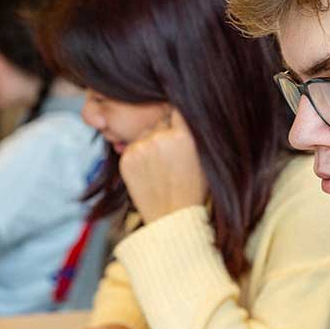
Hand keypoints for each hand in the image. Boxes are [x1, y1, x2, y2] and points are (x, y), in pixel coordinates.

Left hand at [119, 109, 206, 223]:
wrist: (171, 217)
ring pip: (145, 134)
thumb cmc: (191, 190)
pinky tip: (149, 172)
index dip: (177, 118)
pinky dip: (139, 156)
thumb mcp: (203, 158)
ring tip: (160, 167)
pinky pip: (133, 147)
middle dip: (165, 133)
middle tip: (171, 156)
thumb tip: (190, 111)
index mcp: (183, 135)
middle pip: (160, 122)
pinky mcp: (126, 159)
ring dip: (150, 143)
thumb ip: (194, 134)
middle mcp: (160, 137)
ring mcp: (141, 147)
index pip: (177, 110)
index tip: (177, 124)